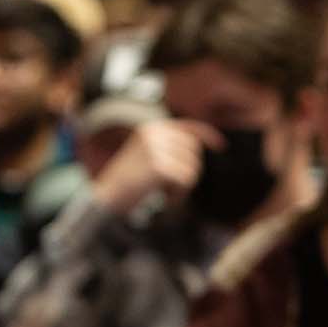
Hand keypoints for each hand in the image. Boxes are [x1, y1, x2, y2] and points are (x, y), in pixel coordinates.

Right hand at [88, 119, 223, 215]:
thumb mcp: (146, 156)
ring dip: (183, 186)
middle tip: (169, 187)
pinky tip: (164, 198)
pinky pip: (186, 181)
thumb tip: (197, 148)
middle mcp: (154, 133)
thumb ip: (168, 148)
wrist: (106, 199)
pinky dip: (179, 194)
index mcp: (152, 128)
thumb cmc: (127, 183)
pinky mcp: (159, 165)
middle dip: (188, 171)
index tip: (221, 146)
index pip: (188, 127)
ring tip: (163, 192)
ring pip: (192, 168)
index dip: (208, 136)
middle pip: (194, 152)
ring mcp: (156, 148)